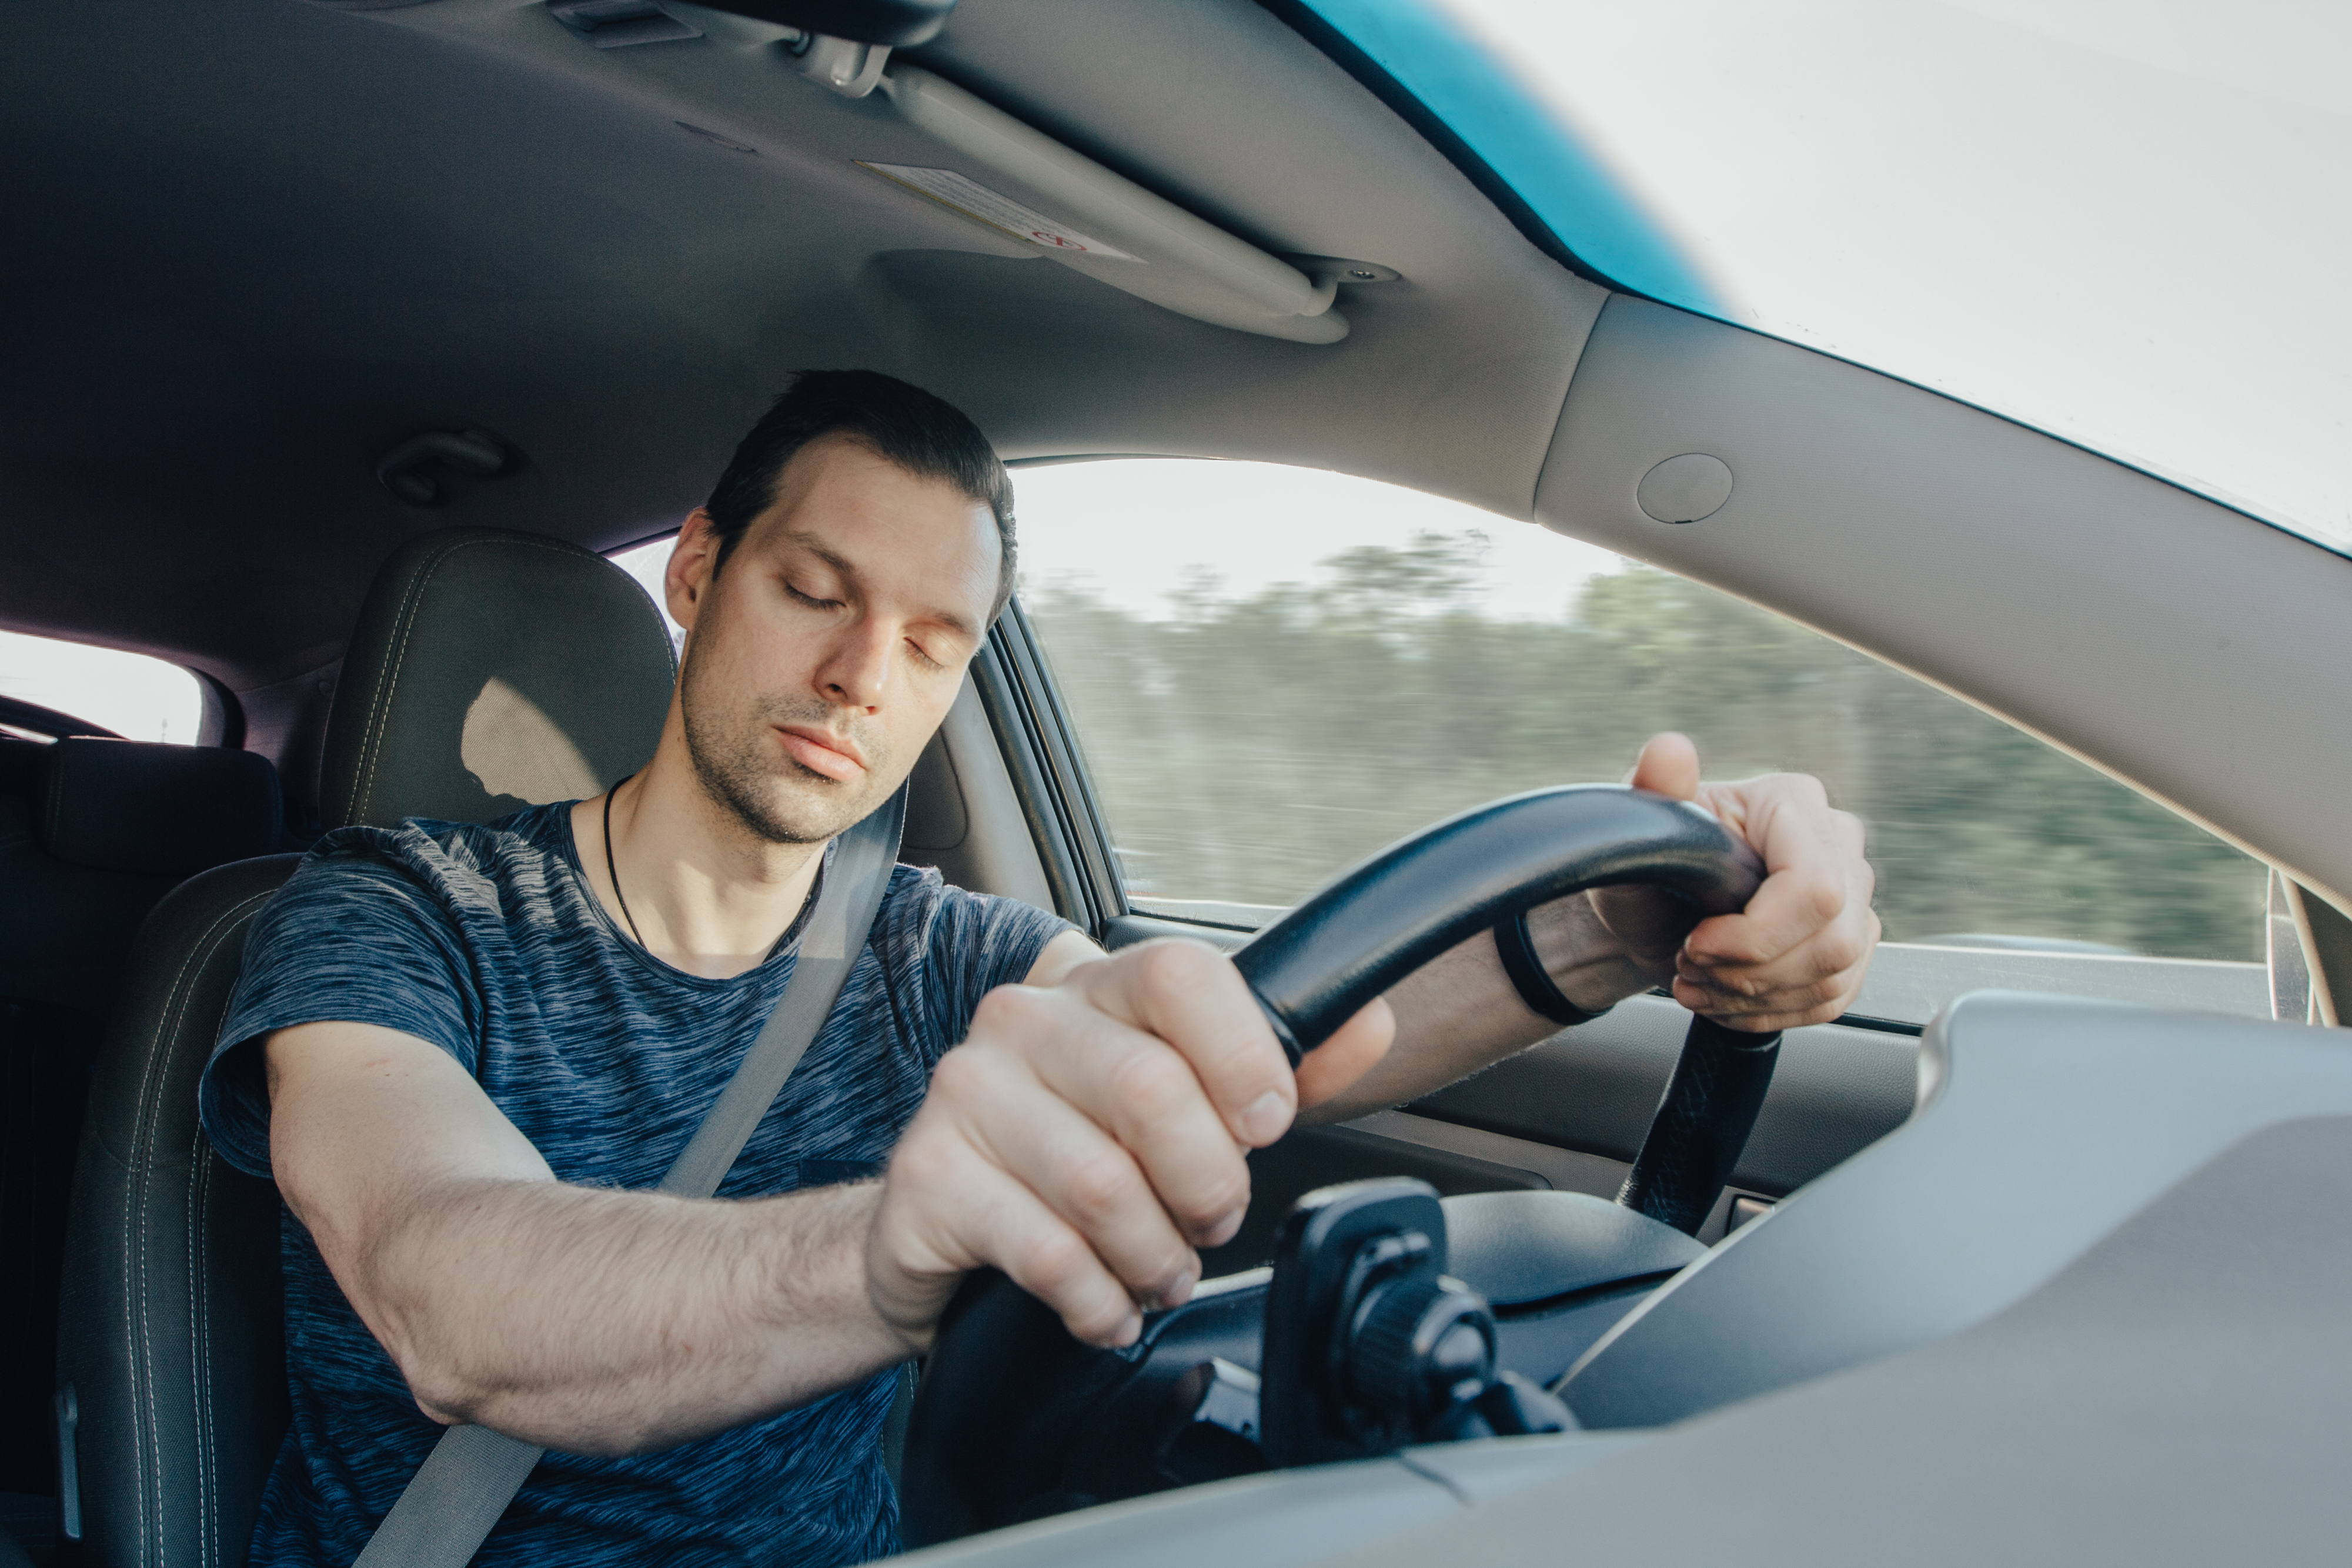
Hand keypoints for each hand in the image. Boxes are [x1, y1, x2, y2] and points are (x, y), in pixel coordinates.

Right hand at [866, 939, 1392, 1349]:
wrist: (940, 1217)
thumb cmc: (1081, 1149)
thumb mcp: (1184, 1103)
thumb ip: (1277, 1068)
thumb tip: (1370, 1024)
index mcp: (1097, 987)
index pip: (1181, 973)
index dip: (1243, 1054)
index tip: (1266, 1123)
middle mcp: (1024, 1021)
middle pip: (1152, 1090)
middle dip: (1208, 1184)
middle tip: (1210, 1222)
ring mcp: (966, 1092)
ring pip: (1102, 1185)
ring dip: (1154, 1254)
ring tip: (1160, 1270)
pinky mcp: (927, 1176)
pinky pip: (1045, 1252)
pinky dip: (1098, 1299)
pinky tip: (1107, 1306)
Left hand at [1590, 732, 1878, 1031]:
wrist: (1650, 913)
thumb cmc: (1647, 867)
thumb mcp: (1639, 831)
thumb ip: (1654, 788)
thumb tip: (1668, 751)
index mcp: (1794, 802)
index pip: (1815, 887)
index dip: (1757, 935)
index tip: (1695, 944)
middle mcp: (1838, 842)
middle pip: (1835, 940)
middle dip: (1750, 973)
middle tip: (1690, 967)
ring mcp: (1853, 894)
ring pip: (1836, 974)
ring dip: (1755, 996)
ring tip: (1700, 984)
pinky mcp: (1852, 942)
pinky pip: (1835, 996)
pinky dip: (1773, 1011)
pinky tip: (1728, 999)